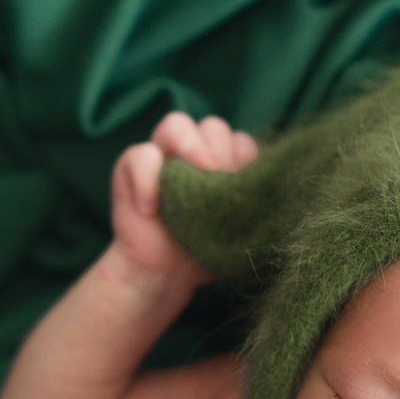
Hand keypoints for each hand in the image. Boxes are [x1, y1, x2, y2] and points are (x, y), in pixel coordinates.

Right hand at [110, 111, 258, 287]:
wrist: (165, 274)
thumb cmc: (205, 248)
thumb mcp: (235, 223)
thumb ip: (250, 196)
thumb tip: (270, 180)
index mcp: (223, 162)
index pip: (242, 142)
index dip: (244, 163)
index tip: (242, 192)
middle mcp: (193, 151)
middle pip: (213, 127)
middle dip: (220, 155)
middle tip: (217, 188)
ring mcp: (161, 155)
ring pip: (176, 124)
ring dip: (188, 149)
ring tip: (189, 188)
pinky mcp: (130, 166)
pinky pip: (141, 154)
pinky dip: (148, 178)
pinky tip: (151, 209)